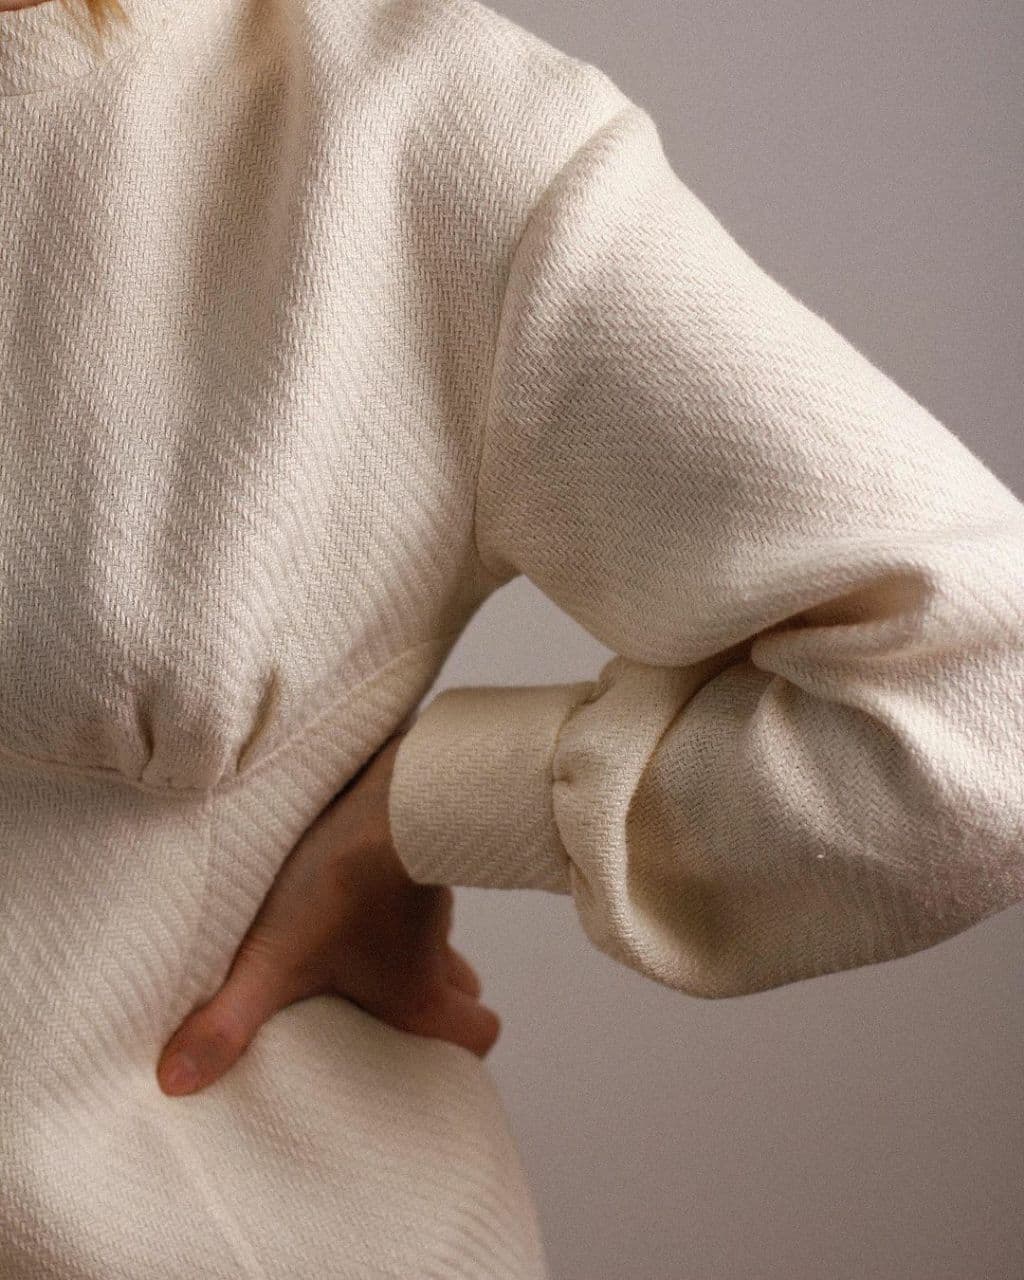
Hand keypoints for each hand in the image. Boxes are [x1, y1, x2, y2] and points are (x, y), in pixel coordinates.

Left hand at [156, 729, 500, 1096]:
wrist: (381, 790)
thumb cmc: (340, 883)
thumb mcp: (276, 961)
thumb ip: (229, 1021)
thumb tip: (175, 1080)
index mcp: (419, 992)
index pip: (478, 1032)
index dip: (461, 1042)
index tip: (429, 1048)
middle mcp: (439, 944)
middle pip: (461, 984)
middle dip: (434, 993)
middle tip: (383, 1000)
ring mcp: (435, 890)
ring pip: (439, 929)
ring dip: (412, 936)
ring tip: (357, 937)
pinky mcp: (421, 843)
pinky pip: (419, 876)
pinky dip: (396, 882)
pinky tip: (349, 875)